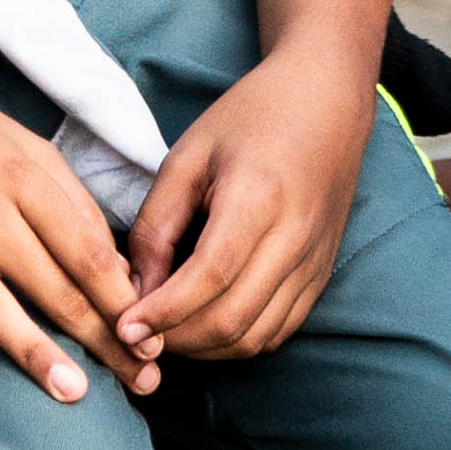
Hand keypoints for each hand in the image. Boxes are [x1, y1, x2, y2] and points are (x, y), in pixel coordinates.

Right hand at [0, 60, 148, 404]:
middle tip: (142, 382)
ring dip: (31, 347)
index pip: (88, 251)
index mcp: (24, 179)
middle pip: (52, 282)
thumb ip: (73, 205)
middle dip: (102, 338)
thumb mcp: (26, 148)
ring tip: (72, 392)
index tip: (153, 341)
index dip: (126, 300)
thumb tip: (116, 272)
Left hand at [116, 42, 375, 364]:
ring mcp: (314, 261)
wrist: (325, 101)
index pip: (209, 277)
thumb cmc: (251, 118)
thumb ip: (158, 225)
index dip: (163, 312)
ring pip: (257, 337)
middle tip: (138, 336)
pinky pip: (280, 330)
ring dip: (207, 349)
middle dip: (179, 340)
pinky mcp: (322, 274)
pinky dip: (239, 341)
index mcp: (258, 198)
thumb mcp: (188, 157)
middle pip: (233, 319)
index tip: (125, 326)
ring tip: (167, 334)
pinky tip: (206, 326)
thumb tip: (137, 290)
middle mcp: (295, 238)